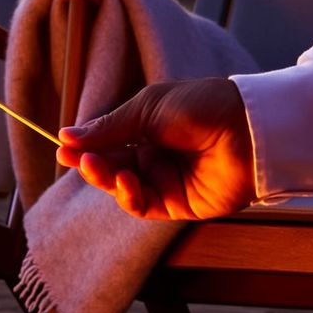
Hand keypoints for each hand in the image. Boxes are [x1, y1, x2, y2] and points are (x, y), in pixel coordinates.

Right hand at [56, 78, 255, 219]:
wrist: (249, 129)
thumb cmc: (203, 107)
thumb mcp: (148, 109)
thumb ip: (108, 128)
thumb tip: (66, 136)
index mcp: (148, 129)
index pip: (107, 142)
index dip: (85, 147)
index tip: (62, 147)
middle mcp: (155, 156)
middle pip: (110, 167)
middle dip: (90, 164)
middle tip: (73, 160)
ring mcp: (165, 181)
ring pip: (120, 187)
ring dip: (104, 179)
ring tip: (97, 167)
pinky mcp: (177, 204)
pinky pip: (142, 205)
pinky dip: (127, 196)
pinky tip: (124, 182)